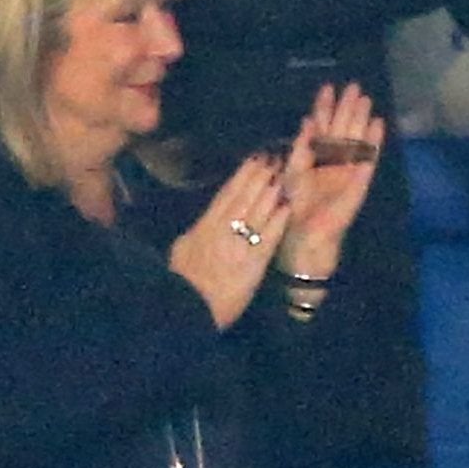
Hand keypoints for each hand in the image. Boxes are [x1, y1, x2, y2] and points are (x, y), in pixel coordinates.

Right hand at [169, 155, 289, 328]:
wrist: (185, 310)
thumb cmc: (180, 285)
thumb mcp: (181, 253)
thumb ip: (194, 235)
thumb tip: (202, 224)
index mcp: (203, 228)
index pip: (225, 196)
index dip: (242, 176)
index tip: (253, 159)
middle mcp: (222, 231)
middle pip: (244, 198)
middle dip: (260, 176)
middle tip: (274, 157)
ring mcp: (238, 246)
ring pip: (257, 212)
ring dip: (271, 191)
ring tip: (284, 173)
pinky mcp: (253, 264)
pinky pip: (268, 238)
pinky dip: (278, 221)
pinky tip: (288, 207)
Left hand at [277, 83, 384, 280]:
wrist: (306, 234)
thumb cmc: (296, 206)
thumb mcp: (293, 172)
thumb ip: (301, 147)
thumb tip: (307, 121)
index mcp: (316, 156)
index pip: (322, 126)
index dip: (325, 107)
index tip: (328, 87)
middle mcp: (334, 160)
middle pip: (343, 129)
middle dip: (348, 107)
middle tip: (354, 86)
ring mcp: (349, 169)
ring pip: (357, 139)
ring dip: (362, 120)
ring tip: (366, 100)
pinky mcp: (360, 181)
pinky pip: (368, 158)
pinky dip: (374, 142)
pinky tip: (378, 125)